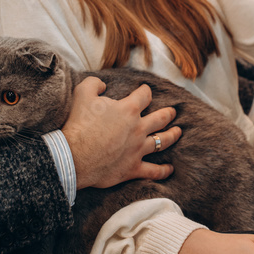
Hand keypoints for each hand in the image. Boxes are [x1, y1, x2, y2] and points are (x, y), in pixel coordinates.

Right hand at [62, 76, 180, 189]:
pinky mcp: (133, 168)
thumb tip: (103, 85)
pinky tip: (170, 169)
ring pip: (162, 141)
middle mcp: (139, 128)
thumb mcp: (83, 93)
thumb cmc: (79, 124)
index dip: (145, 91)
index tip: (145, 90)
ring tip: (178, 132)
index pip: (144, 95)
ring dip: (172, 136)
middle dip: (168, 113)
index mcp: (129, 109)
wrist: (74, 156)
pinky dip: (163, 171)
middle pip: (161, 118)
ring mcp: (138, 149)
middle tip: (173, 112)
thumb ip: (95, 83)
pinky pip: (154, 170)